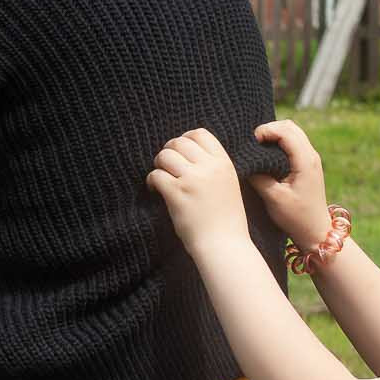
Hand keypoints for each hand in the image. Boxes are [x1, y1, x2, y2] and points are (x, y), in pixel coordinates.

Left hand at [145, 129, 251, 252]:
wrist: (224, 245)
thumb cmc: (225, 219)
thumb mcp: (228, 184)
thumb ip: (213, 167)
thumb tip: (187, 153)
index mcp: (224, 163)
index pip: (200, 134)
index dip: (185, 138)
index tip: (179, 152)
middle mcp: (209, 167)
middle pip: (179, 142)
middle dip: (168, 151)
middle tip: (166, 167)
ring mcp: (192, 179)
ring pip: (165, 156)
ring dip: (158, 165)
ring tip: (161, 179)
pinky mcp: (177, 193)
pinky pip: (156, 175)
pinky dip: (151, 181)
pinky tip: (156, 190)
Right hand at [248, 119, 334, 248]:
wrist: (315, 230)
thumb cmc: (296, 217)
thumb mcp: (274, 198)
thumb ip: (259, 177)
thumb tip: (246, 162)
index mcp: (305, 161)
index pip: (285, 131)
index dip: (265, 131)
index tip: (250, 143)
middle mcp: (311, 155)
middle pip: (290, 126)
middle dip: (269, 129)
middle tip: (252, 144)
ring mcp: (311, 159)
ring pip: (292, 132)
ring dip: (274, 135)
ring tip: (258, 149)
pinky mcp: (308, 164)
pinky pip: (294, 143)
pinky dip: (279, 142)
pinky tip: (267, 156)